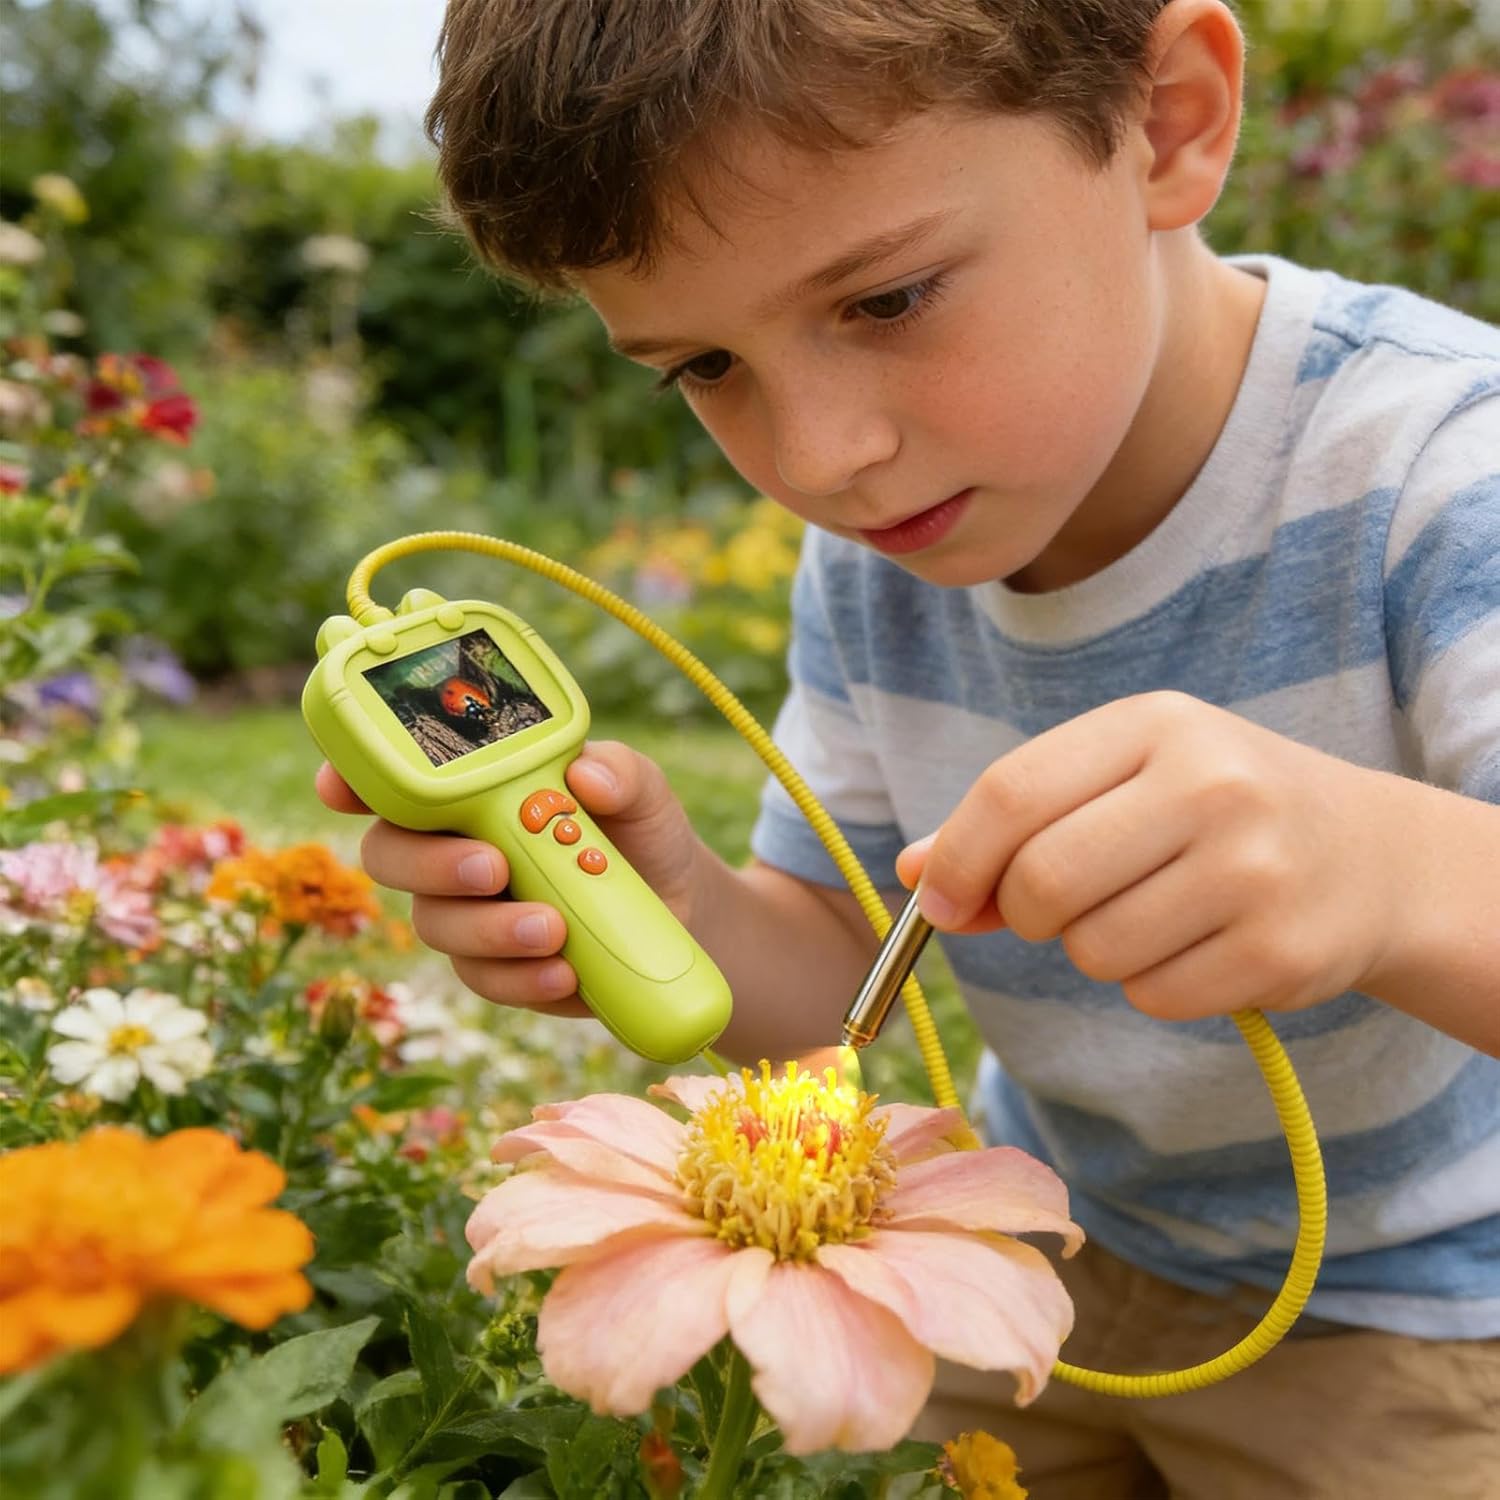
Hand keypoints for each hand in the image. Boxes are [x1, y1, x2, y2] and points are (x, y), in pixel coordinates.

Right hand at [314, 741, 706, 1015]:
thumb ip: (621, 774)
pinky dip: (520, 977)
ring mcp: (468, 911)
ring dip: (488, 929)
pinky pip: (483, 978)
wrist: (678, 905)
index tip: (336, 787)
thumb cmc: (638, 830)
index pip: (392, 779)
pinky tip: (563, 972)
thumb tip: (587, 775)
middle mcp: (452, 847)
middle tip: (492, 868)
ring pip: (435, 923)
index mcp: (470, 790)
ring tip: (552, 927)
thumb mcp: (642, 791)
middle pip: (389, 855)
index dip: (349, 779)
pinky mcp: (496, 967)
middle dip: (431, 864)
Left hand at [894, 692, 1414, 1017]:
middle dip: (1023, 912)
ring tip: (1147, 914)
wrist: (1368, 855)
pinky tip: (1196, 944)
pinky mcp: (1281, 951)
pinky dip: (1151, 985)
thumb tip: (913, 876)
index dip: (956, 857)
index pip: (1011, 793)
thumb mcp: (1118, 781)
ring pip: (1092, 949)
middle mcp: (1210, 784)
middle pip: (1042, 880)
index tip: (938, 899)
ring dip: (1093, 950)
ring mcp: (1254, 868)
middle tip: (1052, 910)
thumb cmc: (1209, 811)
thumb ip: (1012, 821)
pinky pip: (1152, 995)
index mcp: (1153, 725)